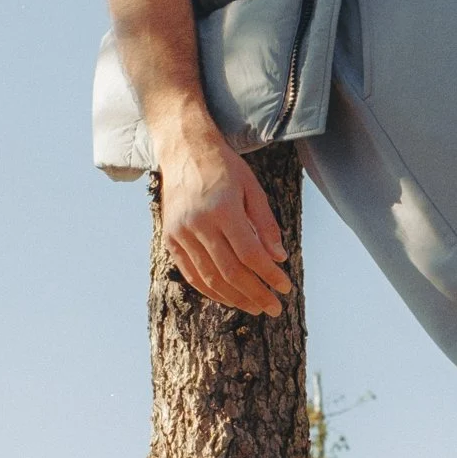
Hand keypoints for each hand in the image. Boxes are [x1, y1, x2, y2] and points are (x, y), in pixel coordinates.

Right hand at [157, 126, 292, 315]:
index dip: (269, 275)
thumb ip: (266, 224)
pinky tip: (228, 298)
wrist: (183, 149)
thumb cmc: (224, 166)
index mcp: (222, 209)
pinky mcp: (170, 239)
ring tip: (255, 307)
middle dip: (256, 293)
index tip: (286, 288)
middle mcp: (198, 224)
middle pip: (230, 271)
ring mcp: (180, 233)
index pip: (250, 254)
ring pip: (209, 277)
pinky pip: (190, 274)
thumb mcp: (252, 188)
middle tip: (275, 308)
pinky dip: (210, 290)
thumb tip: (279, 258)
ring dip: (234, 298)